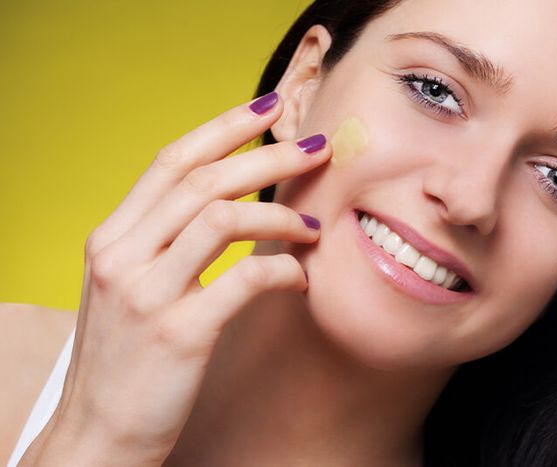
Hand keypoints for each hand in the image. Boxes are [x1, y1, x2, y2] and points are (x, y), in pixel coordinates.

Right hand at [20, 92, 330, 465]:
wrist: (98, 432)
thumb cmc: (126, 357)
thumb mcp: (128, 286)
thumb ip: (162, 242)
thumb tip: (225, 203)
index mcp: (112, 237)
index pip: (171, 162)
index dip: (223, 128)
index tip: (268, 110)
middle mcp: (122, 255)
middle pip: (204, 181)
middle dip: (268, 157)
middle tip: (316, 149)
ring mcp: (147, 293)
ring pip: (224, 218)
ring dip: (281, 214)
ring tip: (314, 226)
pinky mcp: (179, 333)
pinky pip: (245, 280)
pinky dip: (283, 270)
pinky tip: (300, 278)